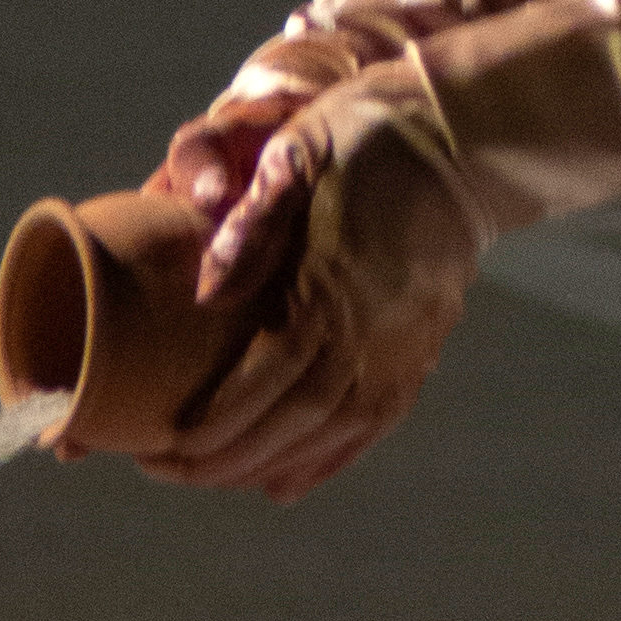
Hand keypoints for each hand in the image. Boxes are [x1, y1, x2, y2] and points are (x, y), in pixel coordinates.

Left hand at [139, 112, 479, 502]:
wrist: (463, 140)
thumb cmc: (363, 137)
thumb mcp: (296, 154)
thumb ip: (252, 224)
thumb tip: (205, 293)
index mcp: (330, 289)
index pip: (260, 382)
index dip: (209, 425)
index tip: (157, 445)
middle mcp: (370, 334)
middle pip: (289, 422)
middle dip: (221, 459)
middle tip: (163, 469)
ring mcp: (400, 349)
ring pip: (328, 434)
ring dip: (265, 466)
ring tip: (211, 477)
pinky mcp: (419, 351)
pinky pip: (371, 424)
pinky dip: (326, 460)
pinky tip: (284, 483)